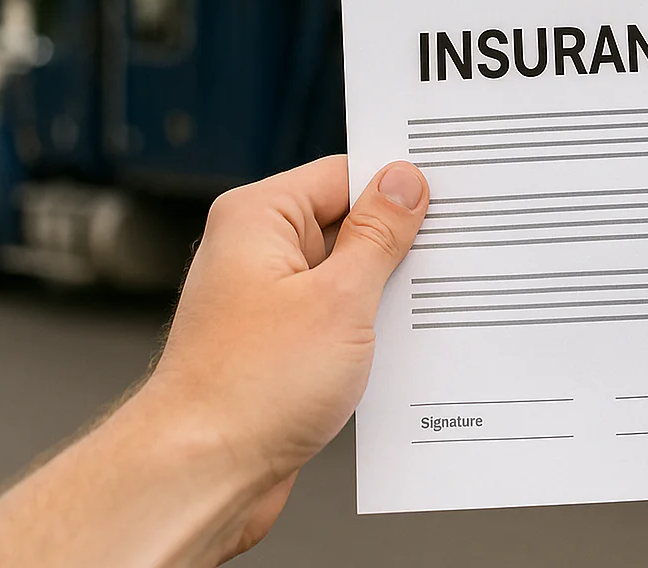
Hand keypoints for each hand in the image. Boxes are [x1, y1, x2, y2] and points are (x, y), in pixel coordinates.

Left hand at [142, 155, 428, 558]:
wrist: (201, 474)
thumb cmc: (249, 388)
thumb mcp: (340, 298)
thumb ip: (379, 235)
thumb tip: (403, 183)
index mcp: (259, 218)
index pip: (344, 174)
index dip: (396, 187)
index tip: (446, 201)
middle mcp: (255, 252)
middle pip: (346, 223)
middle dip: (395, 245)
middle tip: (443, 259)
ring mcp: (265, 300)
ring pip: (345, 275)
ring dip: (383, 293)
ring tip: (418, 312)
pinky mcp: (277, 344)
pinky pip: (334, 317)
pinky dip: (366, 328)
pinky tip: (396, 348)